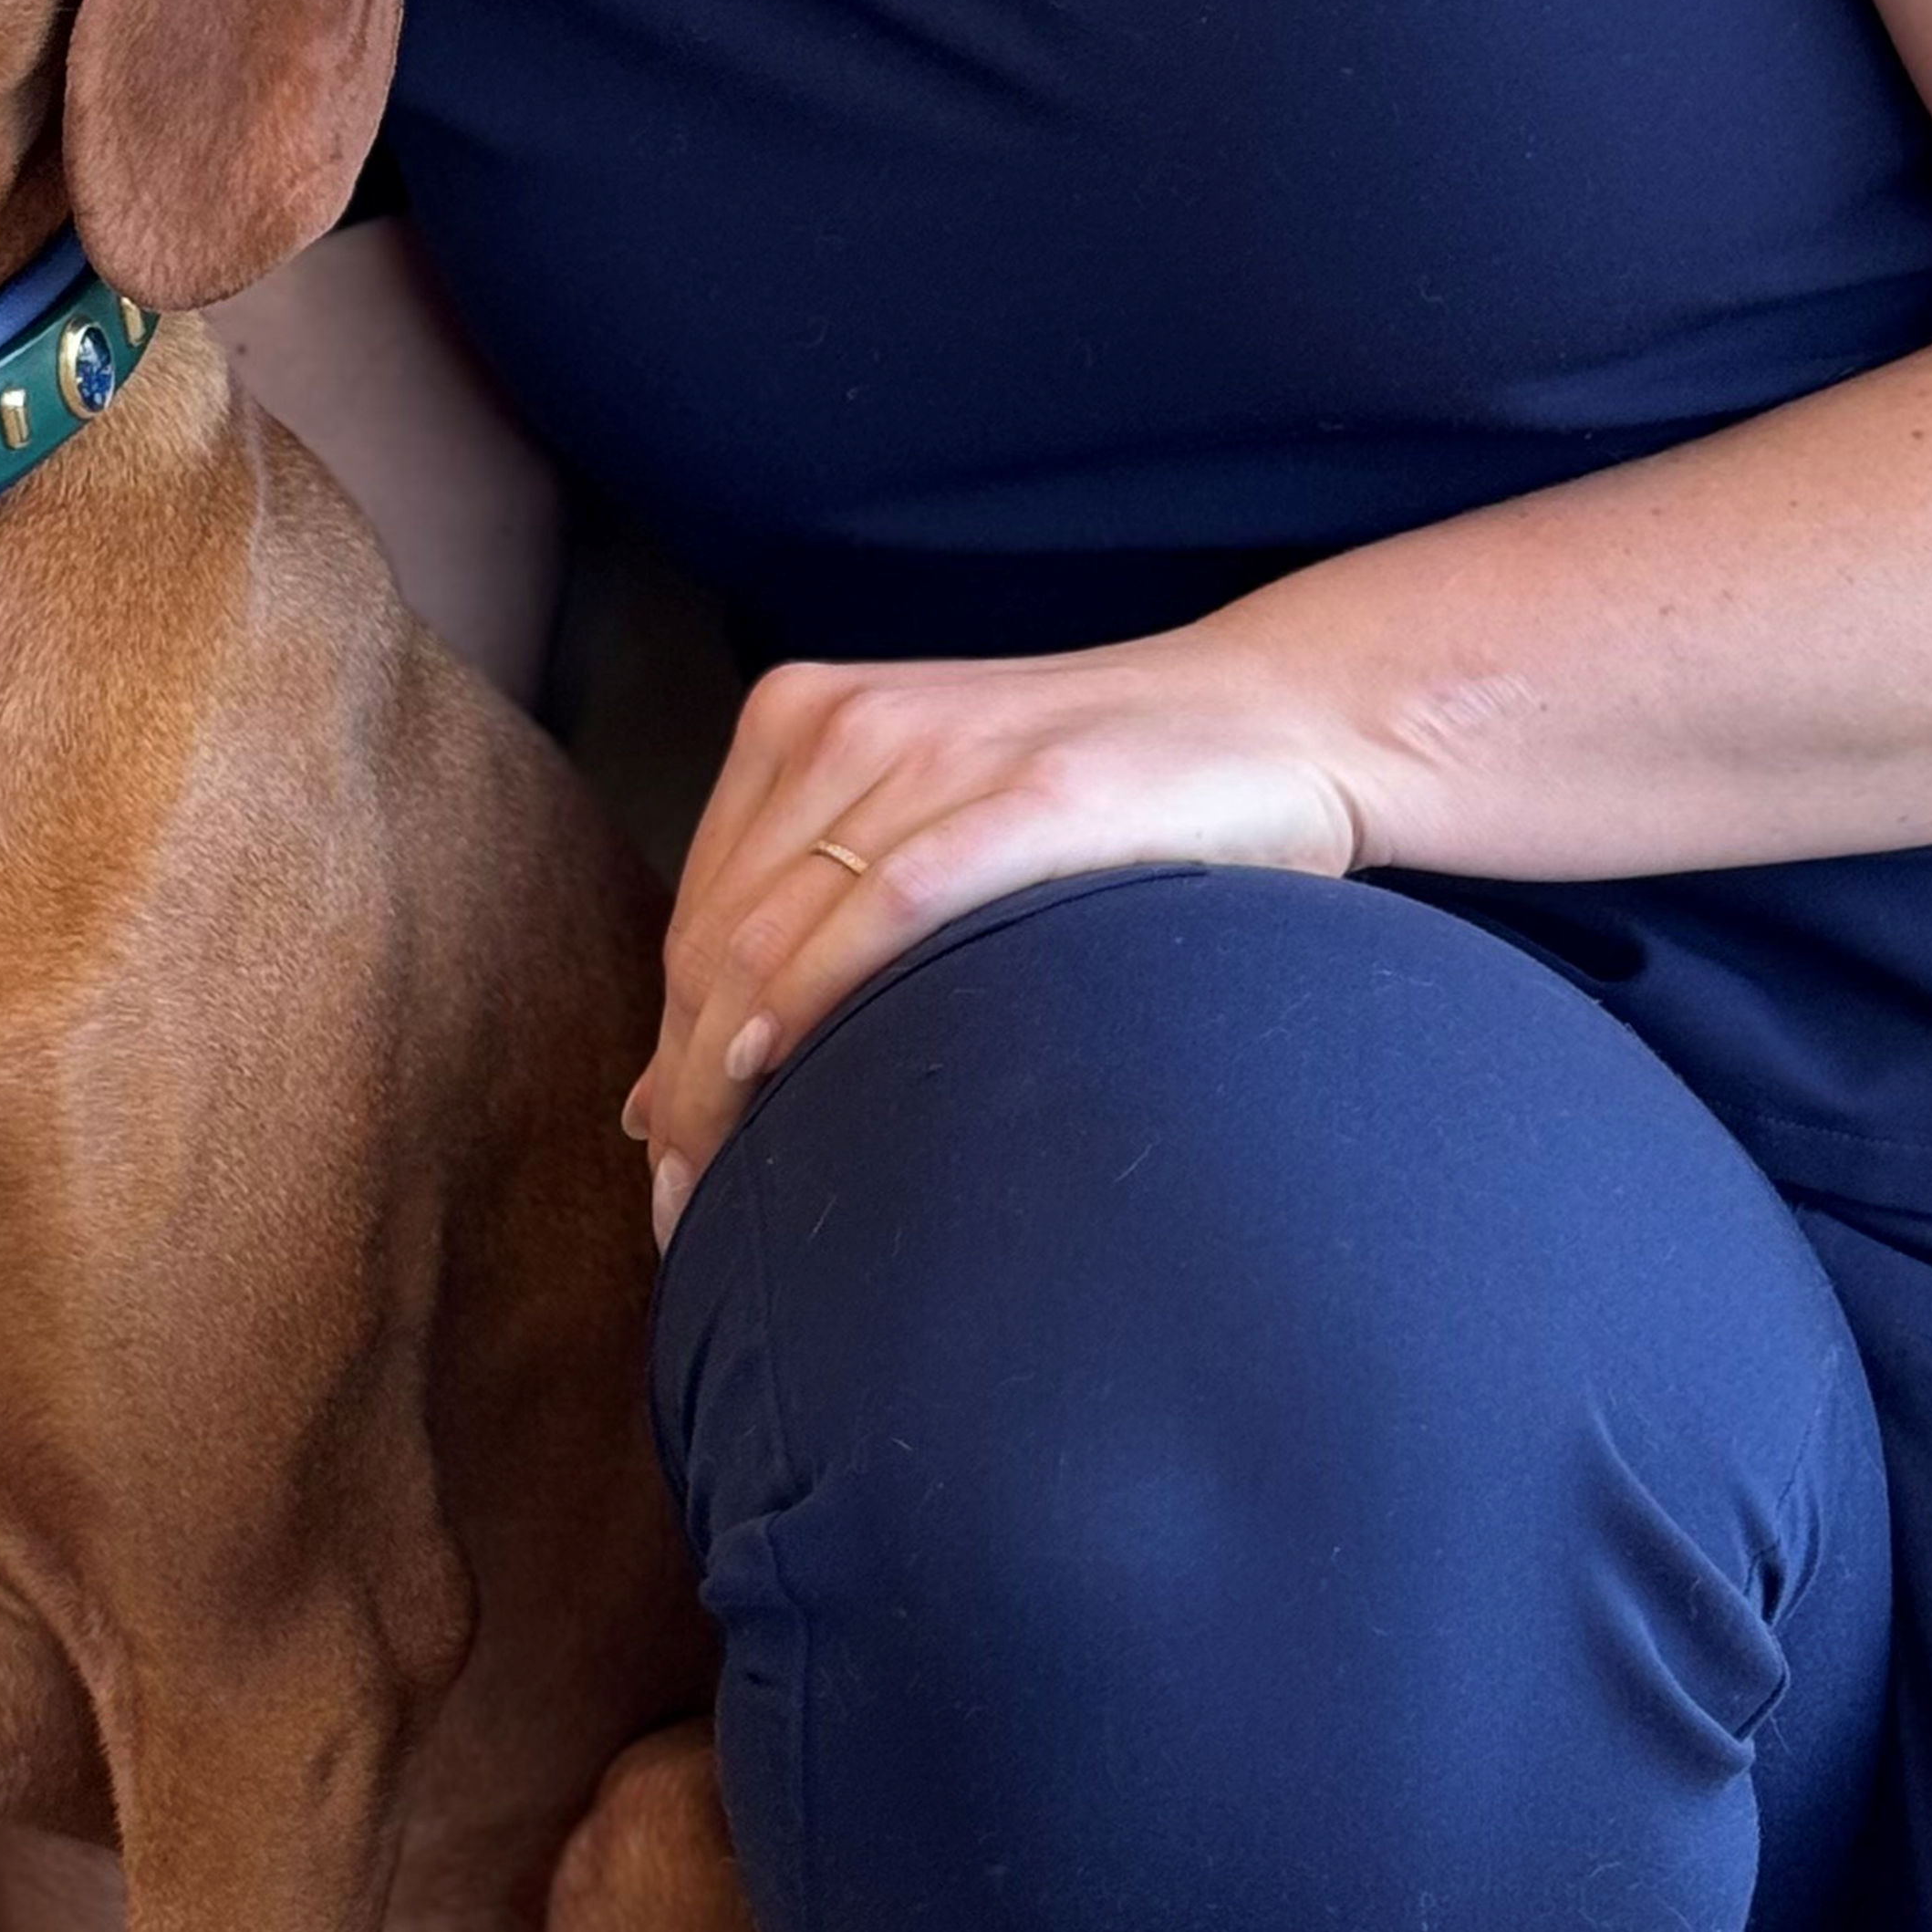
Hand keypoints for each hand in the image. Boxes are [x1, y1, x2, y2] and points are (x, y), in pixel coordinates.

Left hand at [627, 629, 1370, 1241]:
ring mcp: (939, 751)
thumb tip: (655, 1103)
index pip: (700, 920)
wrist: (1277, 719)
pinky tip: (778, 1068)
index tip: (666, 1168)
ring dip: (729, 1077)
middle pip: (721, 939)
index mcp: (802, 720)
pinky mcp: (1035, 793)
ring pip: (780, 930)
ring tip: (728, 1193)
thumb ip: (798, 938)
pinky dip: (818, 989)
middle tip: (686, 1212)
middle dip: (687, 1088)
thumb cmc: (1100, 809)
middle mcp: (850, 724)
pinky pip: (891, 901)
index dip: (668, 1053)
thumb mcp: (925, 841)